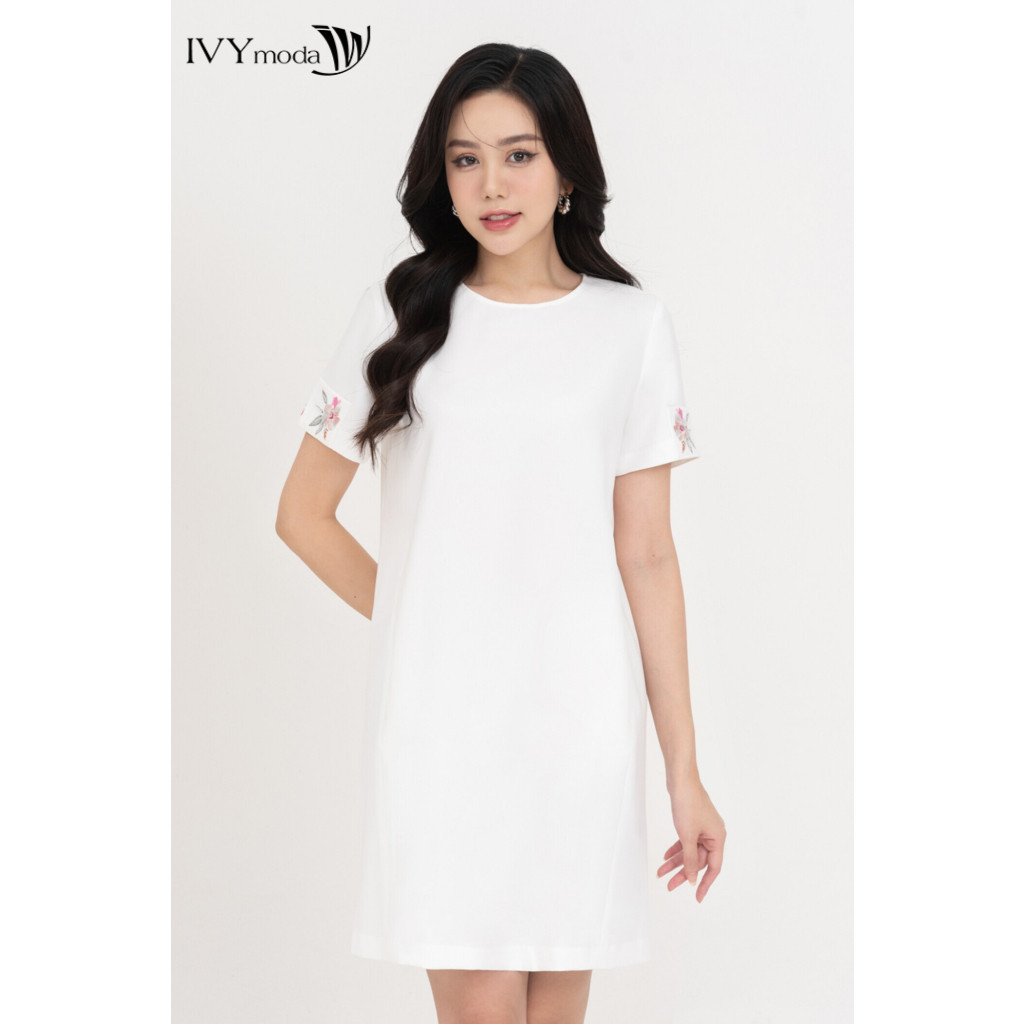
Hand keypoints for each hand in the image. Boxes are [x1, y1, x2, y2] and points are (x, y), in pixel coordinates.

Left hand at [657, 777, 724, 902]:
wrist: (680, 779)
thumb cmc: (688, 804)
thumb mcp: (687, 836)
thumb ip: (690, 859)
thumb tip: (693, 879)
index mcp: (718, 838)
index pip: (713, 867)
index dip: (705, 884)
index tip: (697, 898)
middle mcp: (713, 834)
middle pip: (699, 860)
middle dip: (683, 873)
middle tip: (669, 885)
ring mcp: (703, 828)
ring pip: (690, 851)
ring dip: (675, 862)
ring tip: (661, 872)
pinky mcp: (693, 822)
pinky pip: (686, 841)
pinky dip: (676, 849)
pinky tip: (665, 857)